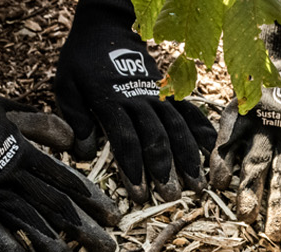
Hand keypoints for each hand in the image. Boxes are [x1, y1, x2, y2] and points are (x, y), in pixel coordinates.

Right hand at [0, 39, 119, 251]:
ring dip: (54, 247)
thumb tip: (71, 141)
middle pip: (56, 207)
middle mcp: (12, 175)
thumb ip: (41, 127)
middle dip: (84, 230)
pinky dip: (11, 249)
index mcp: (25, 153)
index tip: (113, 217)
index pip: (67, 181)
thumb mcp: (9, 112)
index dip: (92, 201)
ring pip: (30, 223)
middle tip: (107, 250)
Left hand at [53, 0, 215, 204]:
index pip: (125, 139)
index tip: (138, 191)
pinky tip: (214, 150)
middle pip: (156, 137)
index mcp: (111, 101)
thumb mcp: (67, 86)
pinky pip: (189, 111)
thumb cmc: (83, 62)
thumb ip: (75, 118)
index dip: (132, 166)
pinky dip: (203, 130)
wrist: (106, 28)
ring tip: (198, 183)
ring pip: (177, 127)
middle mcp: (139, 100)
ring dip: (189, 157)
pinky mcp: (168, 92)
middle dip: (164, 168)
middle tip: (171, 195)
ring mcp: (157, 95)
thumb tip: (84, 152)